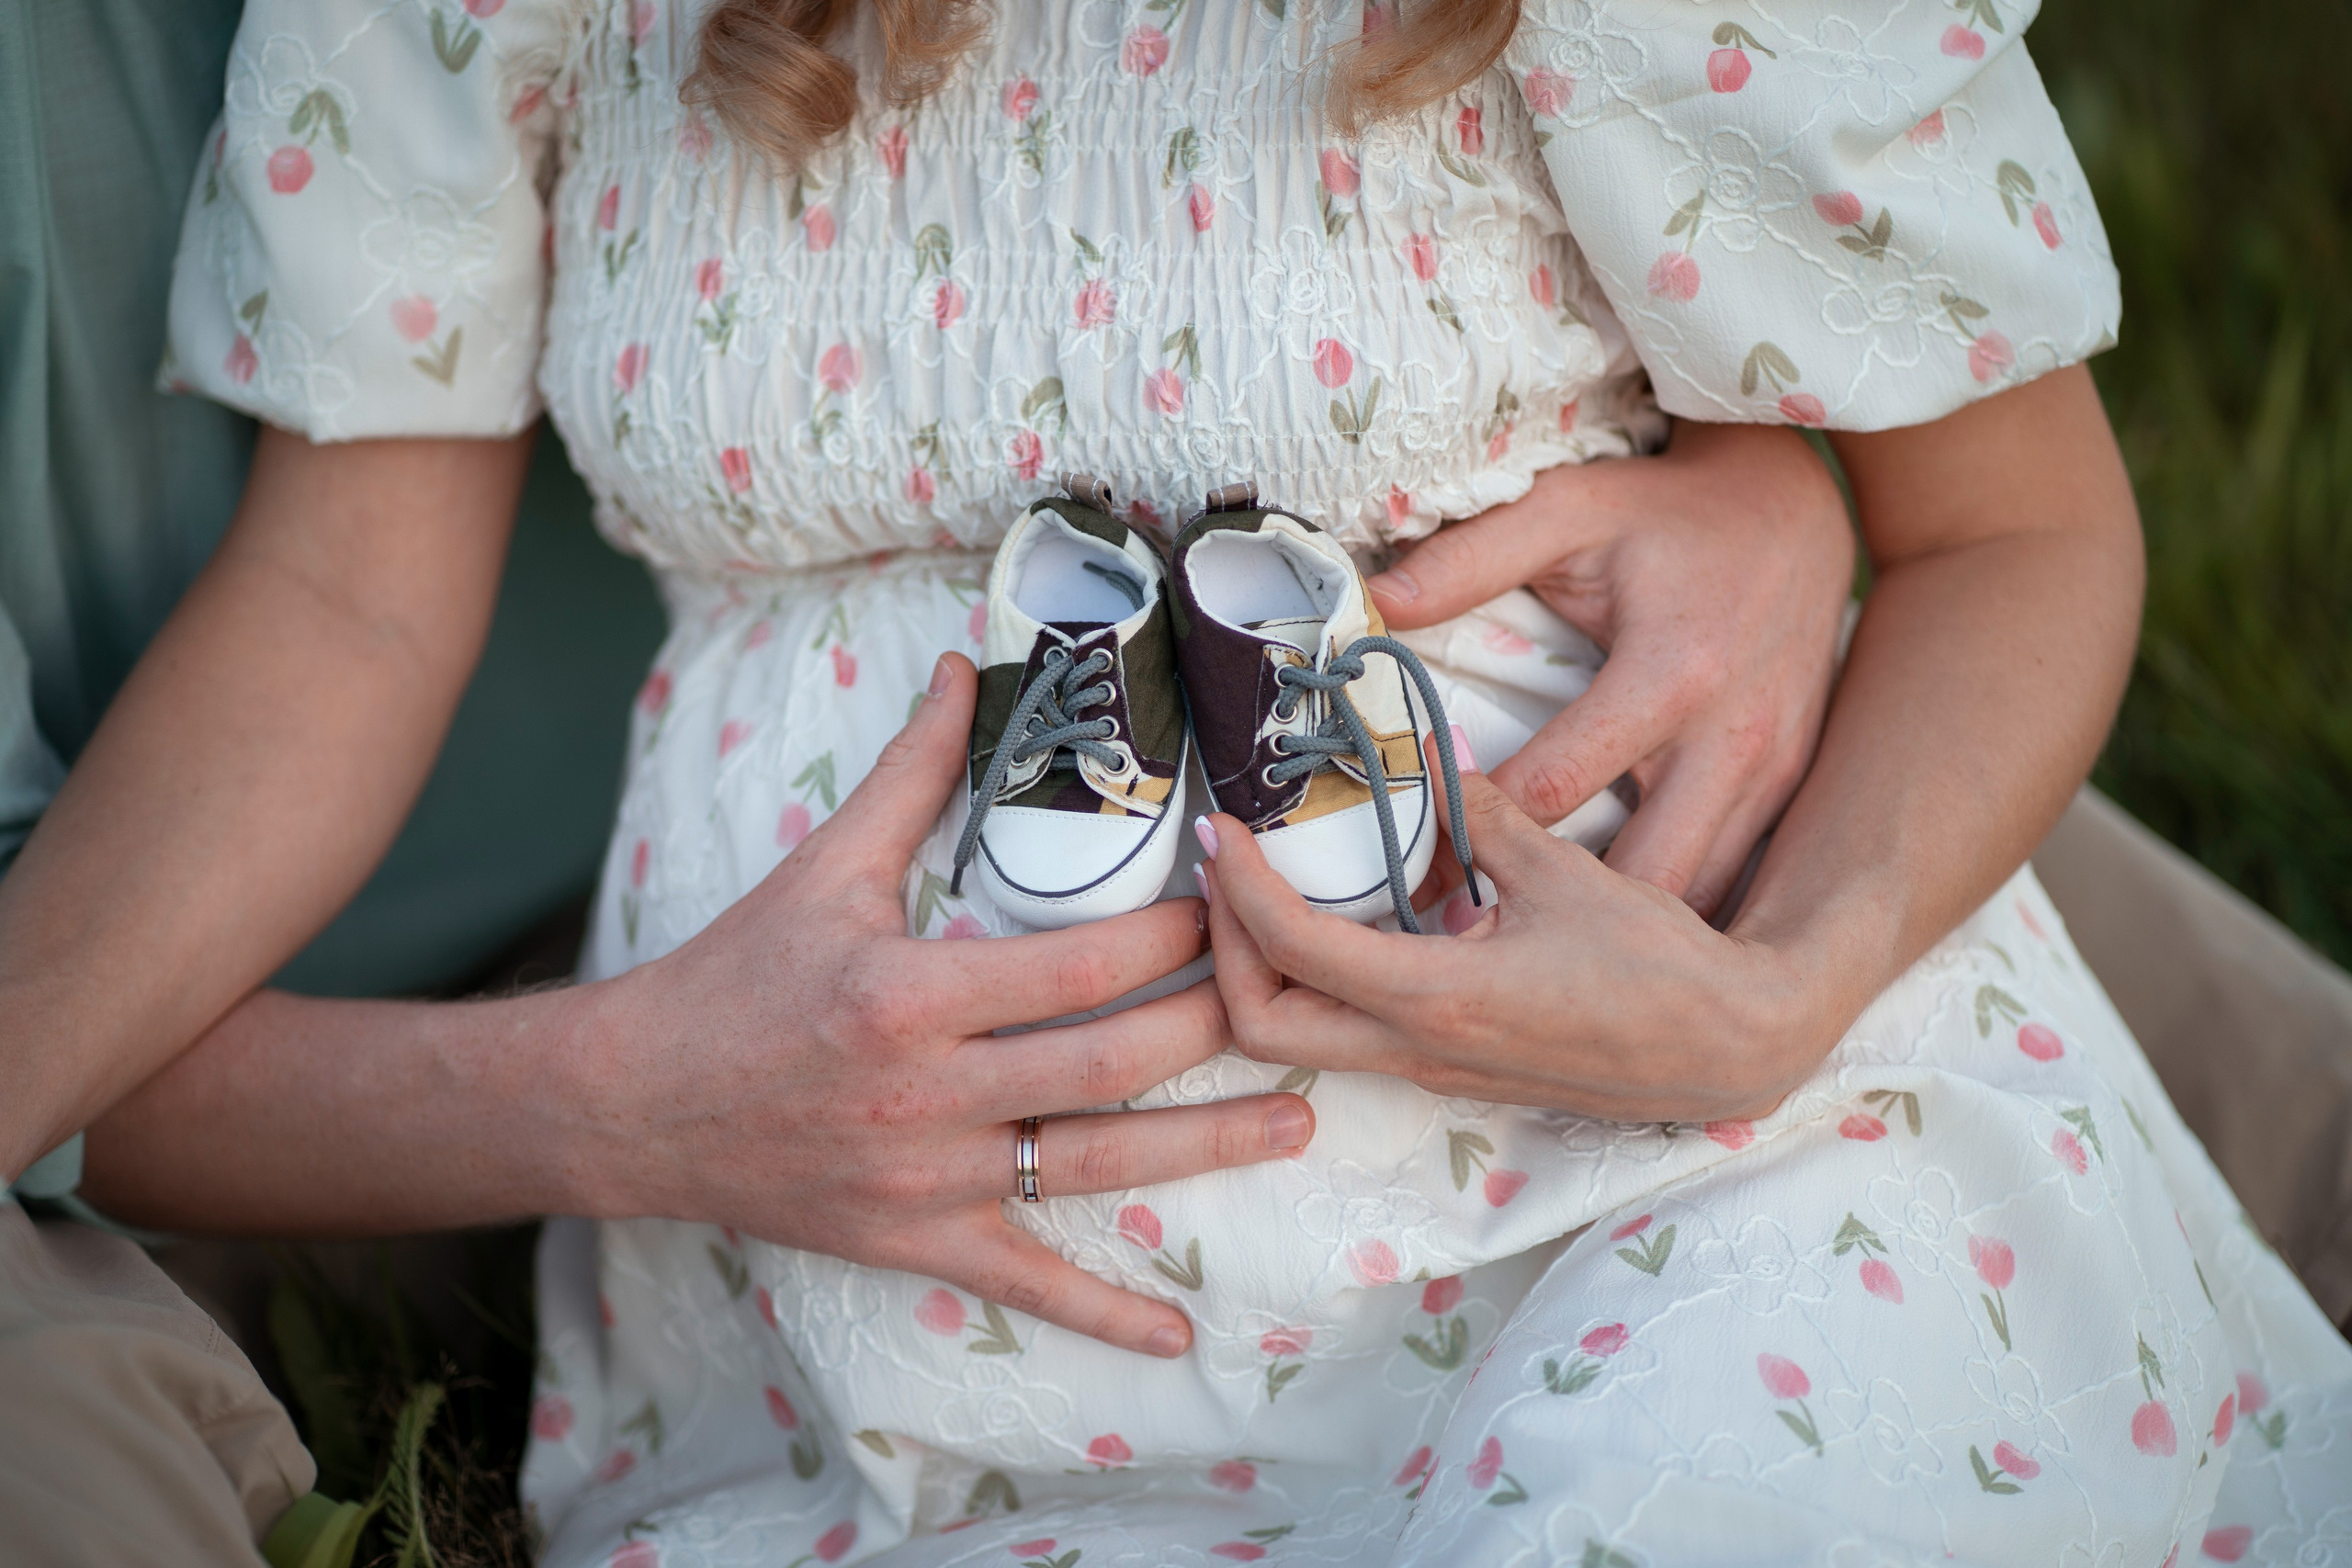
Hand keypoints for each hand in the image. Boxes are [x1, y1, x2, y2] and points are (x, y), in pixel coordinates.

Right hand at [581, 653, 1312, 1357]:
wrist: (632, 1104)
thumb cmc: (735, 976)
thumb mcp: (824, 868)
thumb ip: (908, 772)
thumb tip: (965, 668)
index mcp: (909, 993)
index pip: (1078, 967)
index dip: (1172, 936)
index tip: (1234, 906)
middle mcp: (926, 1091)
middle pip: (1109, 1063)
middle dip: (1214, 1031)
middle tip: (1291, 1003)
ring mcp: (925, 1178)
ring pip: (1093, 1165)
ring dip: (1206, 1148)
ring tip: (1299, 1124)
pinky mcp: (912, 1241)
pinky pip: (1023, 1282)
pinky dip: (1101, 1315)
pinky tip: (1176, 1335)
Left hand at [1197, 756, 1821, 1123]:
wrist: (1727, 1047)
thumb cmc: (1657, 967)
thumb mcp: (1563, 873)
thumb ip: (1482, 813)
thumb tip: (1432, 751)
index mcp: (1437, 998)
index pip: (1292, 949)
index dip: (1241, 890)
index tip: (1224, 834)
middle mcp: (1419, 1049)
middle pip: (1262, 1027)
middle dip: (1222, 952)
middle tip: (1228, 873)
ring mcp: (1433, 1070)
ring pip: (1302, 1041)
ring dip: (1263, 971)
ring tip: (1267, 888)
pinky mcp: (1453, 1070)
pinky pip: (1351, 1037)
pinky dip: (1318, 984)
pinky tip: (1345, 919)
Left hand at [1368, 422, 1852, 916]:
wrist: (1800, 510)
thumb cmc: (1667, 514)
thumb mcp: (1566, 510)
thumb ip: (1470, 558)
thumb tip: (1376, 605)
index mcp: (1672, 677)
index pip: (1557, 788)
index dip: (1476, 833)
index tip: (1412, 864)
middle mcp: (1734, 742)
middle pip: (1638, 878)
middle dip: (1553, 922)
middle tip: (1465, 941)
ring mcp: (1773, 779)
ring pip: (1691, 898)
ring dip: (1613, 930)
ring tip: (1525, 949)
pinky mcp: (1788, 795)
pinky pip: (1726, 881)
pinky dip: (1664, 910)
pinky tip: (1601, 924)